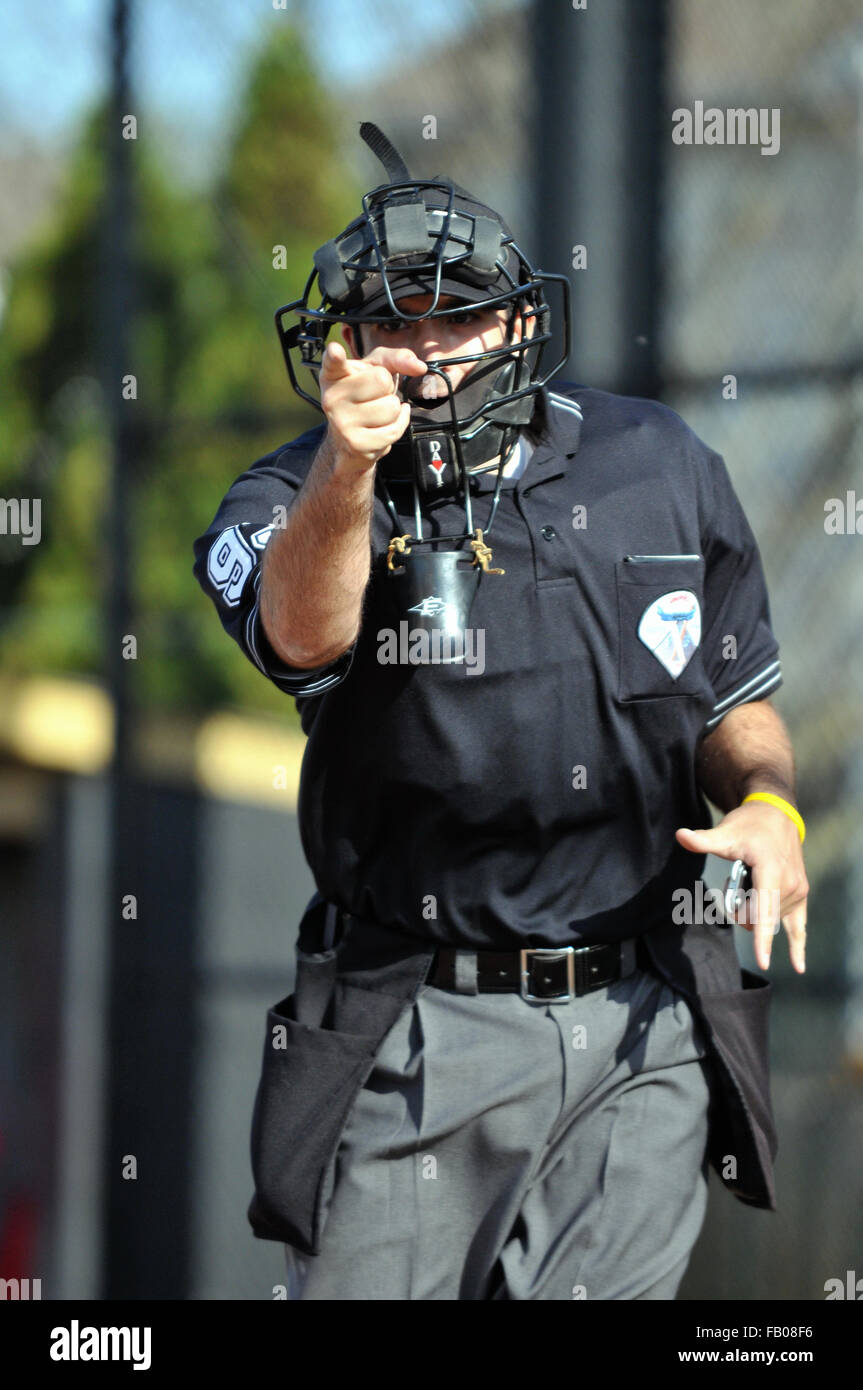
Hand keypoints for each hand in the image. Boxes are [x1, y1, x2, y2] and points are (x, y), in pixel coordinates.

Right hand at [319, 340, 426, 474]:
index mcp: (334, 375)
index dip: (335, 356)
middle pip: (382, 380)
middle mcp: (332, 398)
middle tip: (374, 396)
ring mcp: (342, 423)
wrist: (348, 439)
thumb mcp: (376, 369)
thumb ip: (397, 358)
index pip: (333, 362)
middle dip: (388, 388)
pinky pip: (394, 430)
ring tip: (377, 413)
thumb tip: (419, 367)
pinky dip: (398, 425)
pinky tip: (385, 424)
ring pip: (392, 407)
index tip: (335, 351)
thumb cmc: (364, 396)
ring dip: (393, 410)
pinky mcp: (356, 444)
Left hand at [675, 802, 808, 973]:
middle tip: (736, 883)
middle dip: (741, 909)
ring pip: (769, 920)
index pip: (765, 910)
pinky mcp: (801, 895)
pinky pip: (800, 926)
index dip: (762, 938)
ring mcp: (798, 891)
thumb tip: (681, 836)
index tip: (762, 961)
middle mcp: (790, 884)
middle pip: (758, 917)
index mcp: (772, 870)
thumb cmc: (749, 825)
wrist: (776, 815)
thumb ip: (703, 840)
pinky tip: (798, 967)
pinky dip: (798, 947)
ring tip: (751, 883)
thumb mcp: (726, 832)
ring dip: (754, 910)